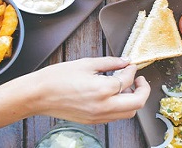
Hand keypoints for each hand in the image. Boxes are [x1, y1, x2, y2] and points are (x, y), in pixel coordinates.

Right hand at [25, 57, 150, 123]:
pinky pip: (115, 117)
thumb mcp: (86, 63)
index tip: (130, 65)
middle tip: (139, 79)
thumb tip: (124, 61)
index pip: (127, 80)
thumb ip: (109, 62)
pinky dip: (121, 106)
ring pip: (128, 113)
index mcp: (102, 89)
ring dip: (133, 100)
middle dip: (143, 90)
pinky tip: (114, 95)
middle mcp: (103, 106)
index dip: (132, 70)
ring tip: (127, 87)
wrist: (38, 95)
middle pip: (137, 103)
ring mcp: (98, 116)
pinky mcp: (93, 121)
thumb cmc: (57, 78)